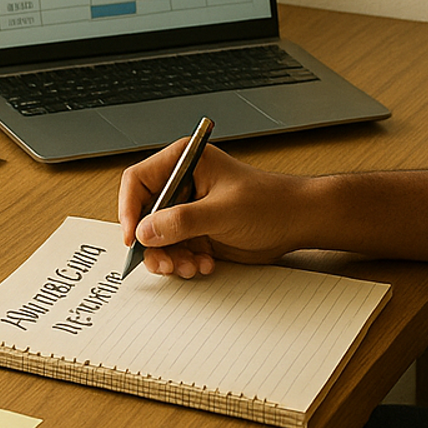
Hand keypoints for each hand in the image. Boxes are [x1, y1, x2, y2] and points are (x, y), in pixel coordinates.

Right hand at [117, 140, 306, 276]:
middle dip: (152, 242)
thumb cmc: (270, 202)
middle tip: (164, 262)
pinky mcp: (197, 231)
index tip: (133, 237)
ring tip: (190, 266)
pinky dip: (183, 262)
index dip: (129, 209)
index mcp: (185, 161)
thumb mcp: (223, 211)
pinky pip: (174, 250)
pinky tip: (204, 264)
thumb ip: (182, 221)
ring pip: (157, 237)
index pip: (138, 181)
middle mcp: (182, 184)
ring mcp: (189, 209)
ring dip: (169, 257)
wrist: (297, 222)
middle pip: (144, 214)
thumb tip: (145, 231)